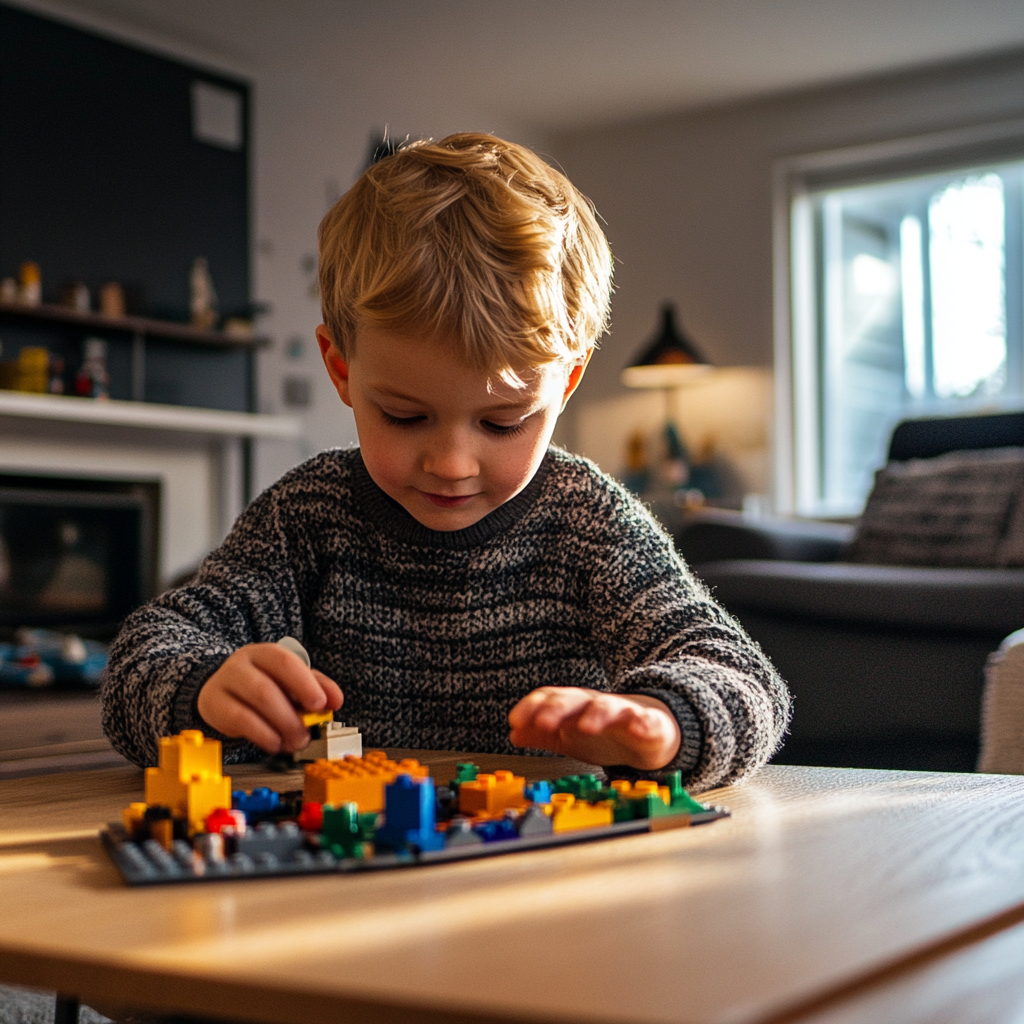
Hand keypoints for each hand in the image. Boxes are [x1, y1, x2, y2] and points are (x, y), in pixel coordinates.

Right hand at [197, 643, 342, 753]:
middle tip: (307, 736)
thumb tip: (335, 700)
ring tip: (294, 742)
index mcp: (265, 653)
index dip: (305, 684)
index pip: (285, 662)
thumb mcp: (292, 682)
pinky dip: (261, 735)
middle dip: (291, 716)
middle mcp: (241, 664)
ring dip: (279, 727)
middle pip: (266, 688)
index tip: (321, 705)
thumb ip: (317, 687)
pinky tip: (274, 743)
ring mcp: (224, 682)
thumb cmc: (264, 684)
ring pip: (253, 704)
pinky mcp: (212, 704)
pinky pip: (238, 720)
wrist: (222, 691)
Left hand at [508, 686, 680, 770]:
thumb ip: (542, 734)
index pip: (550, 699)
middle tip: (543, 722)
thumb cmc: (606, 732)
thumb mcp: (568, 736)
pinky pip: (646, 721)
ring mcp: (622, 712)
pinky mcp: (649, 724)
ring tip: (585, 726)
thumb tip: (513, 733)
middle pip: (574, 699)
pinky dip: (642, 724)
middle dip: (557, 708)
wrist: (650, 731)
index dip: (532, 707)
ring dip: (595, 714)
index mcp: (574, 707)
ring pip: (607, 707)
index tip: (515, 720)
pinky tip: (637, 728)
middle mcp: (595, 705)